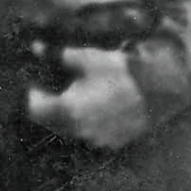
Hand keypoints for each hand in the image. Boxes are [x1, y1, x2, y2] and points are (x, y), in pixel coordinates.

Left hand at [27, 46, 148, 148]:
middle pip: (51, 122)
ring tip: (75, 93)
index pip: (35, 110)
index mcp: (69, 110)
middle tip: (52, 85)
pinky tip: (95, 104)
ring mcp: (96, 140)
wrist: (158, 90)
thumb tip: (36, 47)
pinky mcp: (112, 143)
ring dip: (67, 114)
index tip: (36, 81)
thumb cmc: (119, 71)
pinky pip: (90, 135)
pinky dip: (86, 122)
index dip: (33, 95)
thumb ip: (58, 55)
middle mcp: (79, 131)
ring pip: (70, 130)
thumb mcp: (87, 59)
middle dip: (49, 104)